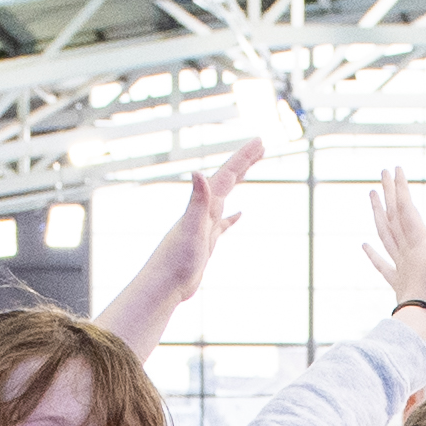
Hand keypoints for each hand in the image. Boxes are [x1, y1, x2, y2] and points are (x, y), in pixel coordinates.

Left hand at [113, 142, 264, 327]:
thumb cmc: (176, 260)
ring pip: (226, 197)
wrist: (164, 285)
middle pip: (227, 180)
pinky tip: (238, 214)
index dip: (244, 157)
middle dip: (244, 162)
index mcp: (204, 206)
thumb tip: (197, 172)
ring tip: (248, 170)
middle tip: (261, 146)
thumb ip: (196, 200)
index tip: (261, 141)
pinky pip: (223, 223)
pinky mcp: (206, 242)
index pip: (227, 175)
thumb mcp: (191, 227)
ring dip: (238, 182)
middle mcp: (203, 211)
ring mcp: (204, 226)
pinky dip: (232, 216)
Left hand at [360, 166, 425, 330]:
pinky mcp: (397, 281)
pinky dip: (372, 253)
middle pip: (393, 216)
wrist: (425, 317)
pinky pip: (381, 264)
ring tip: (372, 197)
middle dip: (389, 194)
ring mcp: (399, 264)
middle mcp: (405, 249)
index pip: (406, 208)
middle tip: (383, 173)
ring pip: (384, 234)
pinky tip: (364, 245)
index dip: (401, 188)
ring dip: (378, 214)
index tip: (396, 169)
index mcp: (417, 240)